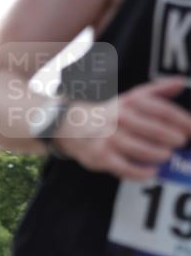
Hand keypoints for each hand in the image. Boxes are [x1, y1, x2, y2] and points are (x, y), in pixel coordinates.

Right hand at [59, 78, 190, 180]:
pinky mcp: (102, 157)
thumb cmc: (111, 114)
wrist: (74, 126)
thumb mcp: (132, 98)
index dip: (180, 120)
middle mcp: (120, 118)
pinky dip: (140, 172)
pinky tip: (151, 173)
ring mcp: (110, 138)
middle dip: (171, 137)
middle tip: (180, 143)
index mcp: (131, 102)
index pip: (161, 110)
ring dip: (157, 154)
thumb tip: (181, 82)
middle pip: (153, 129)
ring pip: (139, 149)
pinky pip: (124, 167)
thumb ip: (157, 91)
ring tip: (167, 156)